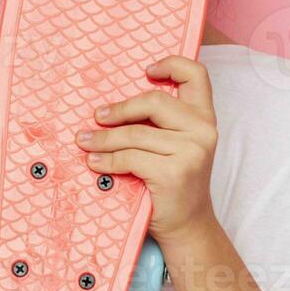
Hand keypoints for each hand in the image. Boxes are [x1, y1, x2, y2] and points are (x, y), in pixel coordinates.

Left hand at [77, 56, 218, 244]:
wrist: (188, 226)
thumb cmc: (174, 183)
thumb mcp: (176, 146)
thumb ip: (161, 123)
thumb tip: (110, 106)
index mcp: (204, 118)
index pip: (196, 74)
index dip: (171, 64)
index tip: (146, 70)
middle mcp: (203, 130)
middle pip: (153, 101)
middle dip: (119, 109)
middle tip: (97, 117)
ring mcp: (191, 151)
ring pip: (134, 133)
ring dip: (103, 138)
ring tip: (85, 141)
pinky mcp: (174, 172)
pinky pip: (129, 157)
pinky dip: (105, 160)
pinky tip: (94, 163)